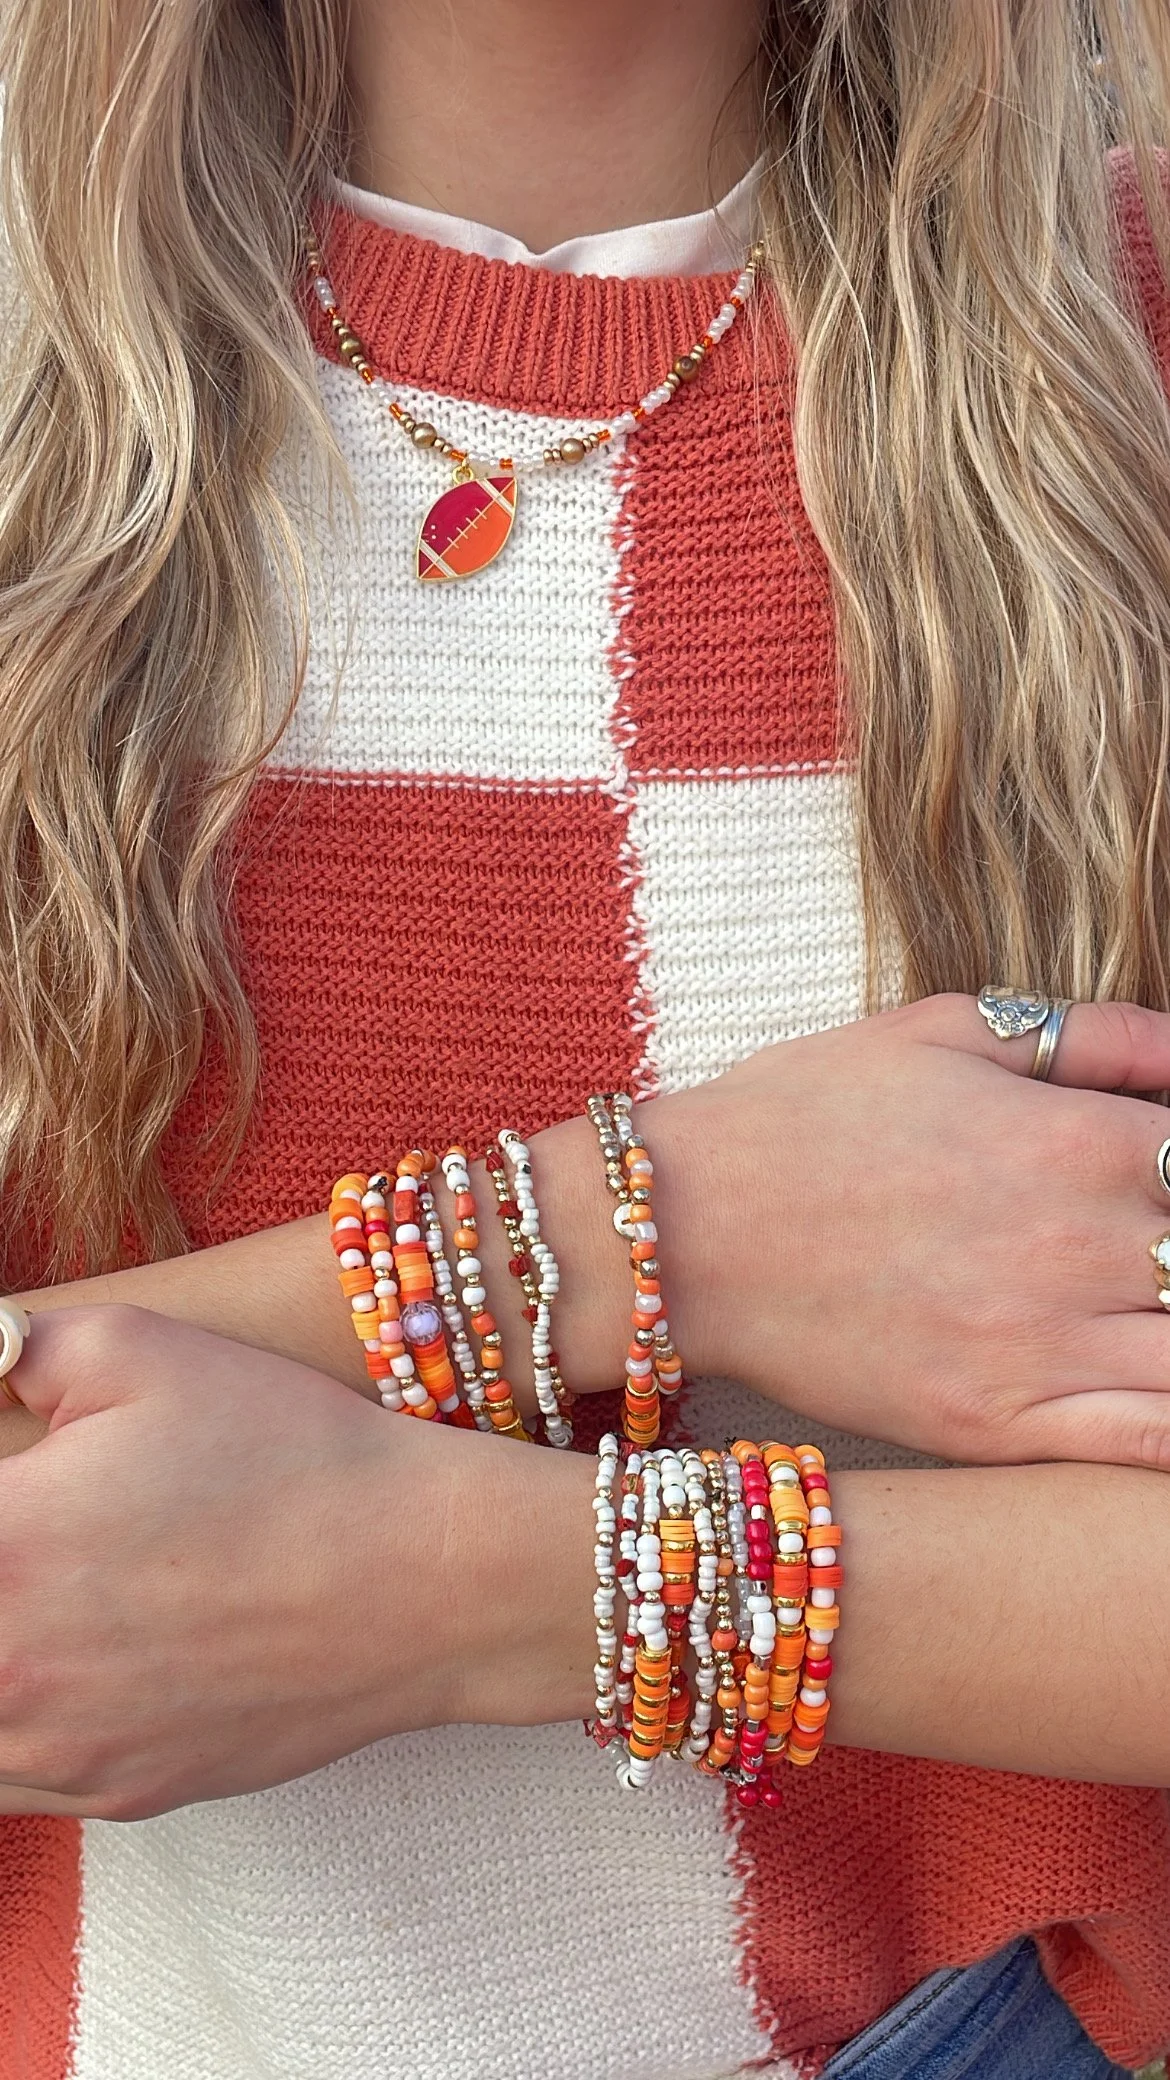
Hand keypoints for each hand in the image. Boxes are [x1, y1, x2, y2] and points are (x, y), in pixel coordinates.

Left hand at [0, 1305, 468, 1817]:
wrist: (421, 1576)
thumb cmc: (287, 1452)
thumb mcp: (138, 1346)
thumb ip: (16, 1349)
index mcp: (2, 1546)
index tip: (10, 1490)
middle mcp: (9, 1669)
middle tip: (30, 1544)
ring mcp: (62, 1748)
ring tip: (42, 1600)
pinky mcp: (118, 1791)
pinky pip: (12, 1775)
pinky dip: (18, 1720)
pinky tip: (61, 1661)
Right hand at [629, 995, 1169, 1467]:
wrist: (682, 1228)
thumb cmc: (805, 1114)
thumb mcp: (947, 1031)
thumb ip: (1095, 1036)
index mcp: (1082, 1140)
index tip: (1168, 1177)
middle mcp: (1083, 1249)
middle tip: (1156, 1249)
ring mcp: (1045, 1348)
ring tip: (1152, 1309)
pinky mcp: (997, 1426)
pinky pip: (1149, 1446)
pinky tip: (1160, 1387)